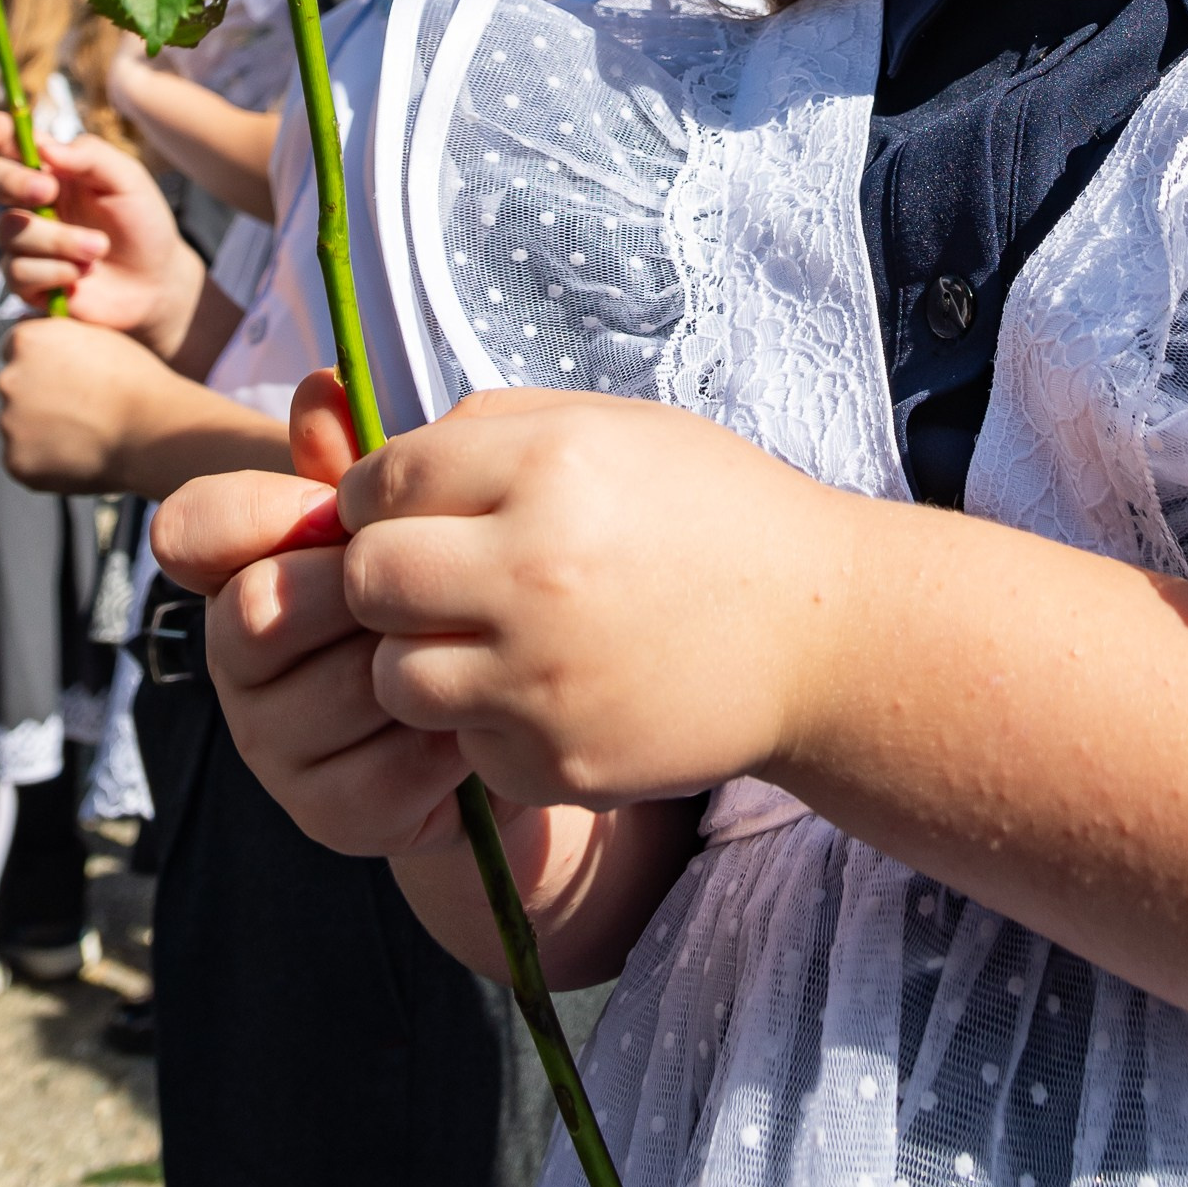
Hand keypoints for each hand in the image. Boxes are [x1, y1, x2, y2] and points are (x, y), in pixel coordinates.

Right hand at [0, 110, 205, 350]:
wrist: (155, 281)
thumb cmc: (141, 222)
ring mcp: (23, 241)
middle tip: (48, 190)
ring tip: (99, 248)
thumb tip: (43, 147)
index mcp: (51, 168)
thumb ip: (91, 156)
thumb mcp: (128, 181)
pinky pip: (18, 272)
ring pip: (9, 230)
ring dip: (58, 240)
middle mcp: (29, 201)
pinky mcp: (24, 280)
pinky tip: (83, 273)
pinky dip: (56, 272)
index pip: (10, 142)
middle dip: (13, 182)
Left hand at [0, 319, 180, 492]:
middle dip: (37, 394)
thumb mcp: (96, 336)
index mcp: (26, 340)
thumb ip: (60, 337)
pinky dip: (45, 459)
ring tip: (86, 432)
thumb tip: (42, 347)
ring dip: (42, 428)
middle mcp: (8, 379)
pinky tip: (79, 453)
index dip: (42, 360)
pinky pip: (25, 458)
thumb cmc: (134, 380)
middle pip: (15, 386)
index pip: (16, 348)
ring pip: (19, 424)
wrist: (149, 430)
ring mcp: (8, 423)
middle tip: (79, 406)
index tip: (62, 373)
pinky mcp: (16, 462)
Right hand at [155, 375, 476, 859]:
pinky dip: (446, 741)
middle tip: (430, 581)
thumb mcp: (411, 517)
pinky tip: (475, 717)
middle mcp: (235, 659)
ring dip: (418, 662)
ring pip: (338, 689)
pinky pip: (386, 771)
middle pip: (260, 608)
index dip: (257, 512)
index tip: (334, 509)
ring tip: (466, 647)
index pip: (189, 527)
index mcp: (243, 566)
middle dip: (359, 588)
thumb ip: (362, 460)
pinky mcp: (326, 816)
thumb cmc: (443, 589)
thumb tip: (323, 386)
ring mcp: (273, 744)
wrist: (507, 710)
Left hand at [338, 385, 840, 808]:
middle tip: (433, 577)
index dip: (376, 495)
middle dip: (383, 576)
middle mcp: (535, 569)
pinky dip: (485, 722)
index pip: (382, 481)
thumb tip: (385, 464)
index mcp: (548, 466)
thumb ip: (496, 428)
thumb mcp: (616, 426)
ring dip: (421, 656)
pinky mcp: (556, 760)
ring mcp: (542, 677)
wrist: (821, 633)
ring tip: (485, 637)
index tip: (404, 508)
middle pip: (366, 580)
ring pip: (394, 677)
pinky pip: (461, 744)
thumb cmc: (714, 511)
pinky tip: (545, 690)